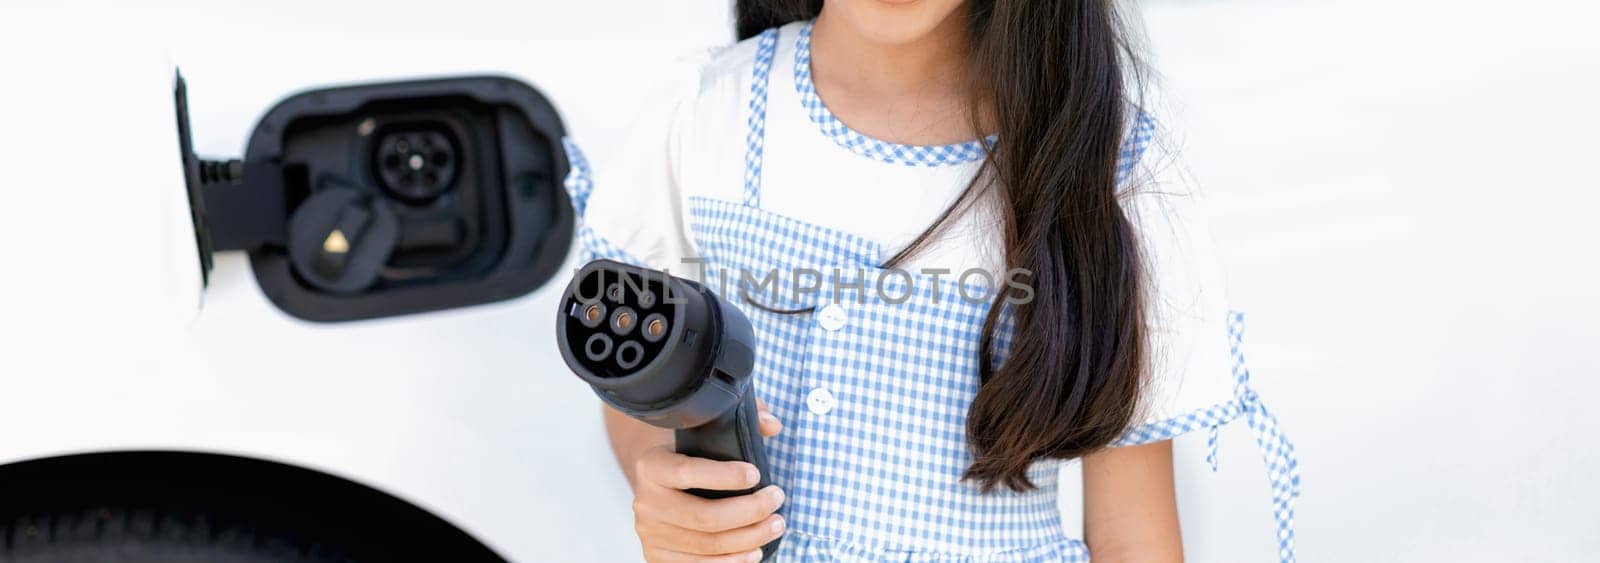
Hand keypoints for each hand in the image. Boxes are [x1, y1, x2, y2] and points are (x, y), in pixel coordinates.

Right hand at [631, 398, 783, 561]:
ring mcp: (650, 534)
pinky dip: (732, 562)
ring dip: (749, 538)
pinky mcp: (657, 557)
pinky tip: (754, 550)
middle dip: (750, 511)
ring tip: (775, 525)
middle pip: (704, 517)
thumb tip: (773, 425)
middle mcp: (645, 502)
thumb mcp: (708, 430)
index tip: (756, 474)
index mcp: (651, 465)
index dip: (725, 476)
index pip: (687, 472)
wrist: (658, 485)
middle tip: (777, 500)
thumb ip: (743, 417)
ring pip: (707, 546)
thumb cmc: (690, 455)